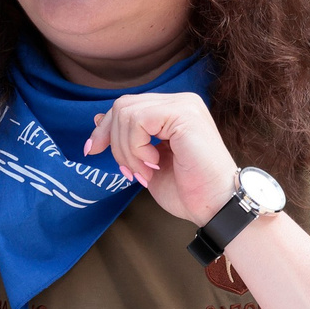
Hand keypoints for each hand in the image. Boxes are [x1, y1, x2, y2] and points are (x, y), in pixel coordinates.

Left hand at [83, 89, 239, 224]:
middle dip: (114, 142)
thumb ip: (127, 140)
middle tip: (129, 172)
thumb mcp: (146, 162)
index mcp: (173, 111)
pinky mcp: (184, 114)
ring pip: (127, 114)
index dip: (105, 129)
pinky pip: (138, 121)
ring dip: (127, 151)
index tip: (92, 151)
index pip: (127, 106)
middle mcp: (180, 102)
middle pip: (122, 106)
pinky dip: (136, 147)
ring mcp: (184, 106)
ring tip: (146, 172)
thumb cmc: (189, 190)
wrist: (216, 206)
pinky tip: (154, 163)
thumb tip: (97, 117)